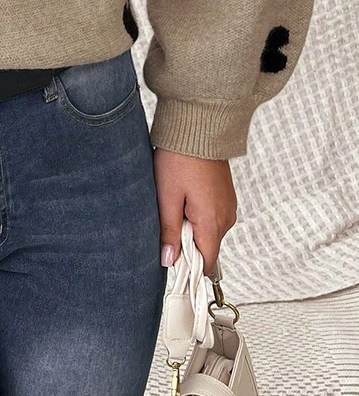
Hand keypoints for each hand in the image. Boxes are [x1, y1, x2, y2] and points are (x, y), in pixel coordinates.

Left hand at [153, 148, 237, 275]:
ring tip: (174, 204)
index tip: (171, 263)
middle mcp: (226, 217)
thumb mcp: (167, 197)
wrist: (198, 128)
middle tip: (166, 221)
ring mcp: (228, 206)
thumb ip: (169, 231)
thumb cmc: (180, 159)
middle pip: (207, 247)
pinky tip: (182, 197)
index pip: (207, 262)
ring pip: (208, 232)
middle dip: (186, 244)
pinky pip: (211, 217)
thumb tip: (169, 261)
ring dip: (190, 227)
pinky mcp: (225, 197)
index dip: (189, 268)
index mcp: (213, 221)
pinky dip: (196, 215)